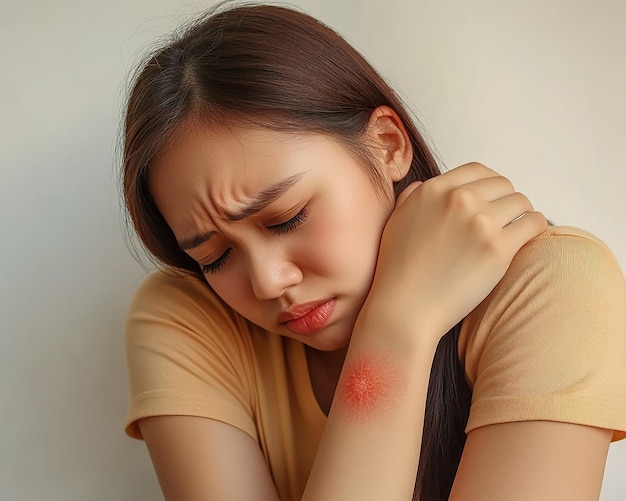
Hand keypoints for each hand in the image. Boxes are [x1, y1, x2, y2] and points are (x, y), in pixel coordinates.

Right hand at [368, 162, 546, 339]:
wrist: (405, 308)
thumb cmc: (398, 270)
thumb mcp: (396, 220)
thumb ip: (412, 197)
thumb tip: (423, 186)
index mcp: (433, 190)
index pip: (477, 171)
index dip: (489, 184)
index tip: (492, 199)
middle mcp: (458, 200)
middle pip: (503, 184)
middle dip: (505, 201)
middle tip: (503, 221)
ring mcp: (480, 223)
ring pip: (521, 202)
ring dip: (520, 215)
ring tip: (514, 232)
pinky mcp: (498, 249)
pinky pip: (534, 224)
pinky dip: (534, 229)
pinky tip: (525, 239)